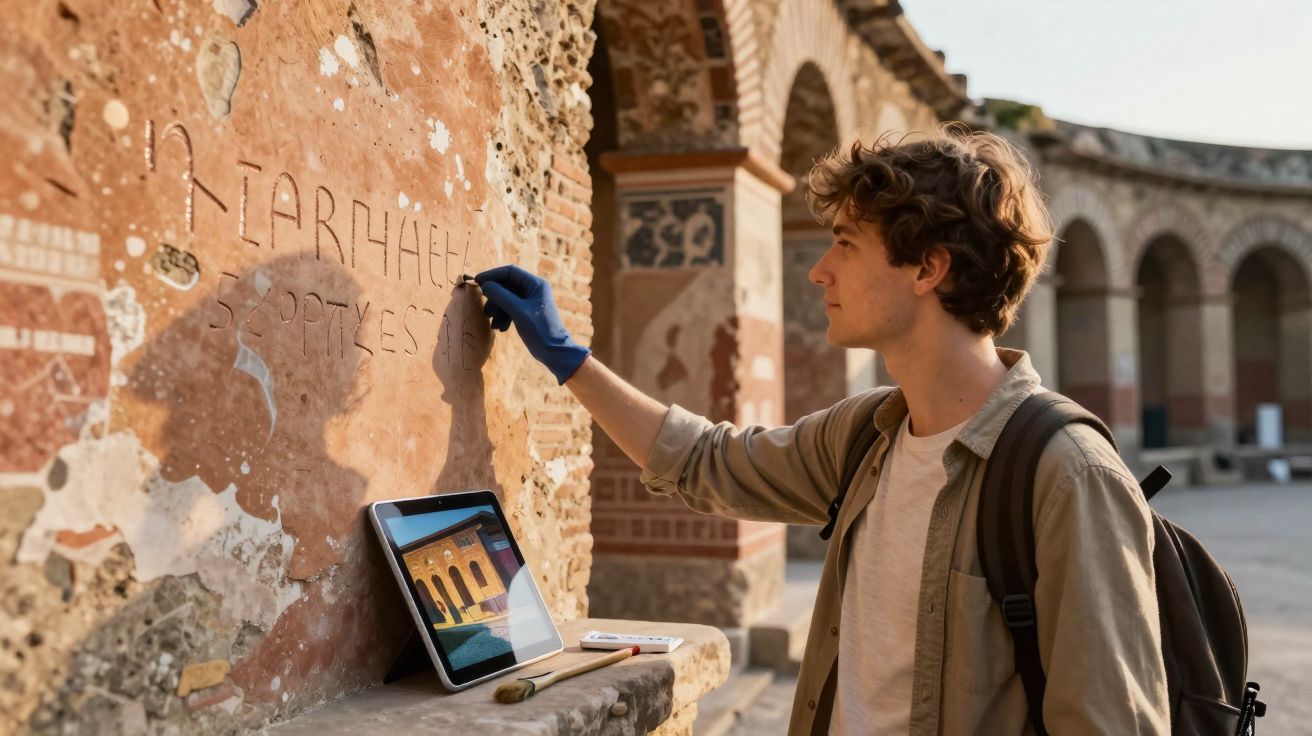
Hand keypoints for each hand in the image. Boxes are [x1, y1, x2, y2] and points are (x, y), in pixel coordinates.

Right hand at [475, 265, 590, 384]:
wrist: (553, 352)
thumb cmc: (539, 329)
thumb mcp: (518, 311)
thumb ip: (501, 296)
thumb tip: (485, 285)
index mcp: (536, 284)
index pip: (510, 272)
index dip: (492, 275)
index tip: (477, 282)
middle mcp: (533, 289)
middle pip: (506, 286)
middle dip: (494, 298)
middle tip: (487, 311)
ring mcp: (530, 301)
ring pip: (506, 298)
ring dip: (497, 310)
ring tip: (494, 324)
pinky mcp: (526, 313)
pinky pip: (509, 308)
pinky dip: (503, 317)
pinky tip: (501, 328)